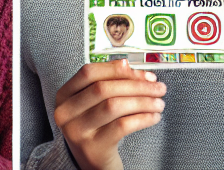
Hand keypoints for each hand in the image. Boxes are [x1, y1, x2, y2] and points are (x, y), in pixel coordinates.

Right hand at [50, 59, 165, 169]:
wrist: (93, 163)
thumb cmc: (97, 129)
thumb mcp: (95, 105)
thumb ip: (108, 83)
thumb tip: (127, 64)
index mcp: (64, 95)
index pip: (89, 72)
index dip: (117, 69)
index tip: (143, 74)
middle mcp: (65, 112)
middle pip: (103, 88)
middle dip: (136, 85)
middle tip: (158, 88)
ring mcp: (77, 131)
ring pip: (113, 106)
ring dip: (142, 102)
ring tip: (159, 103)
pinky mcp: (93, 147)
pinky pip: (122, 126)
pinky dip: (142, 119)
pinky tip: (153, 117)